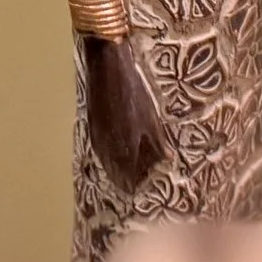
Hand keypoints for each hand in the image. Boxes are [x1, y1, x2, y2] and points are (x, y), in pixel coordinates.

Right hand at [82, 34, 168, 190]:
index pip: (129, 177)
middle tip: (132, 185)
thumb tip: (168, 159)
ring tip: (123, 174)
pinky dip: (107, 157)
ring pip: (106, 162)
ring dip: (115, 170)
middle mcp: (108, 148)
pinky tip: (113, 154)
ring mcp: (98, 138)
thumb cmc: (133, 94)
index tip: (140, 190)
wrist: (107, 71)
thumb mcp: (151, 119)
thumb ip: (158, 142)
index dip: (135, 184)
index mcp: (124, 148)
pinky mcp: (92, 127)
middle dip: (124, 180)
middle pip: (116, 173)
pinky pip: (100, 150)